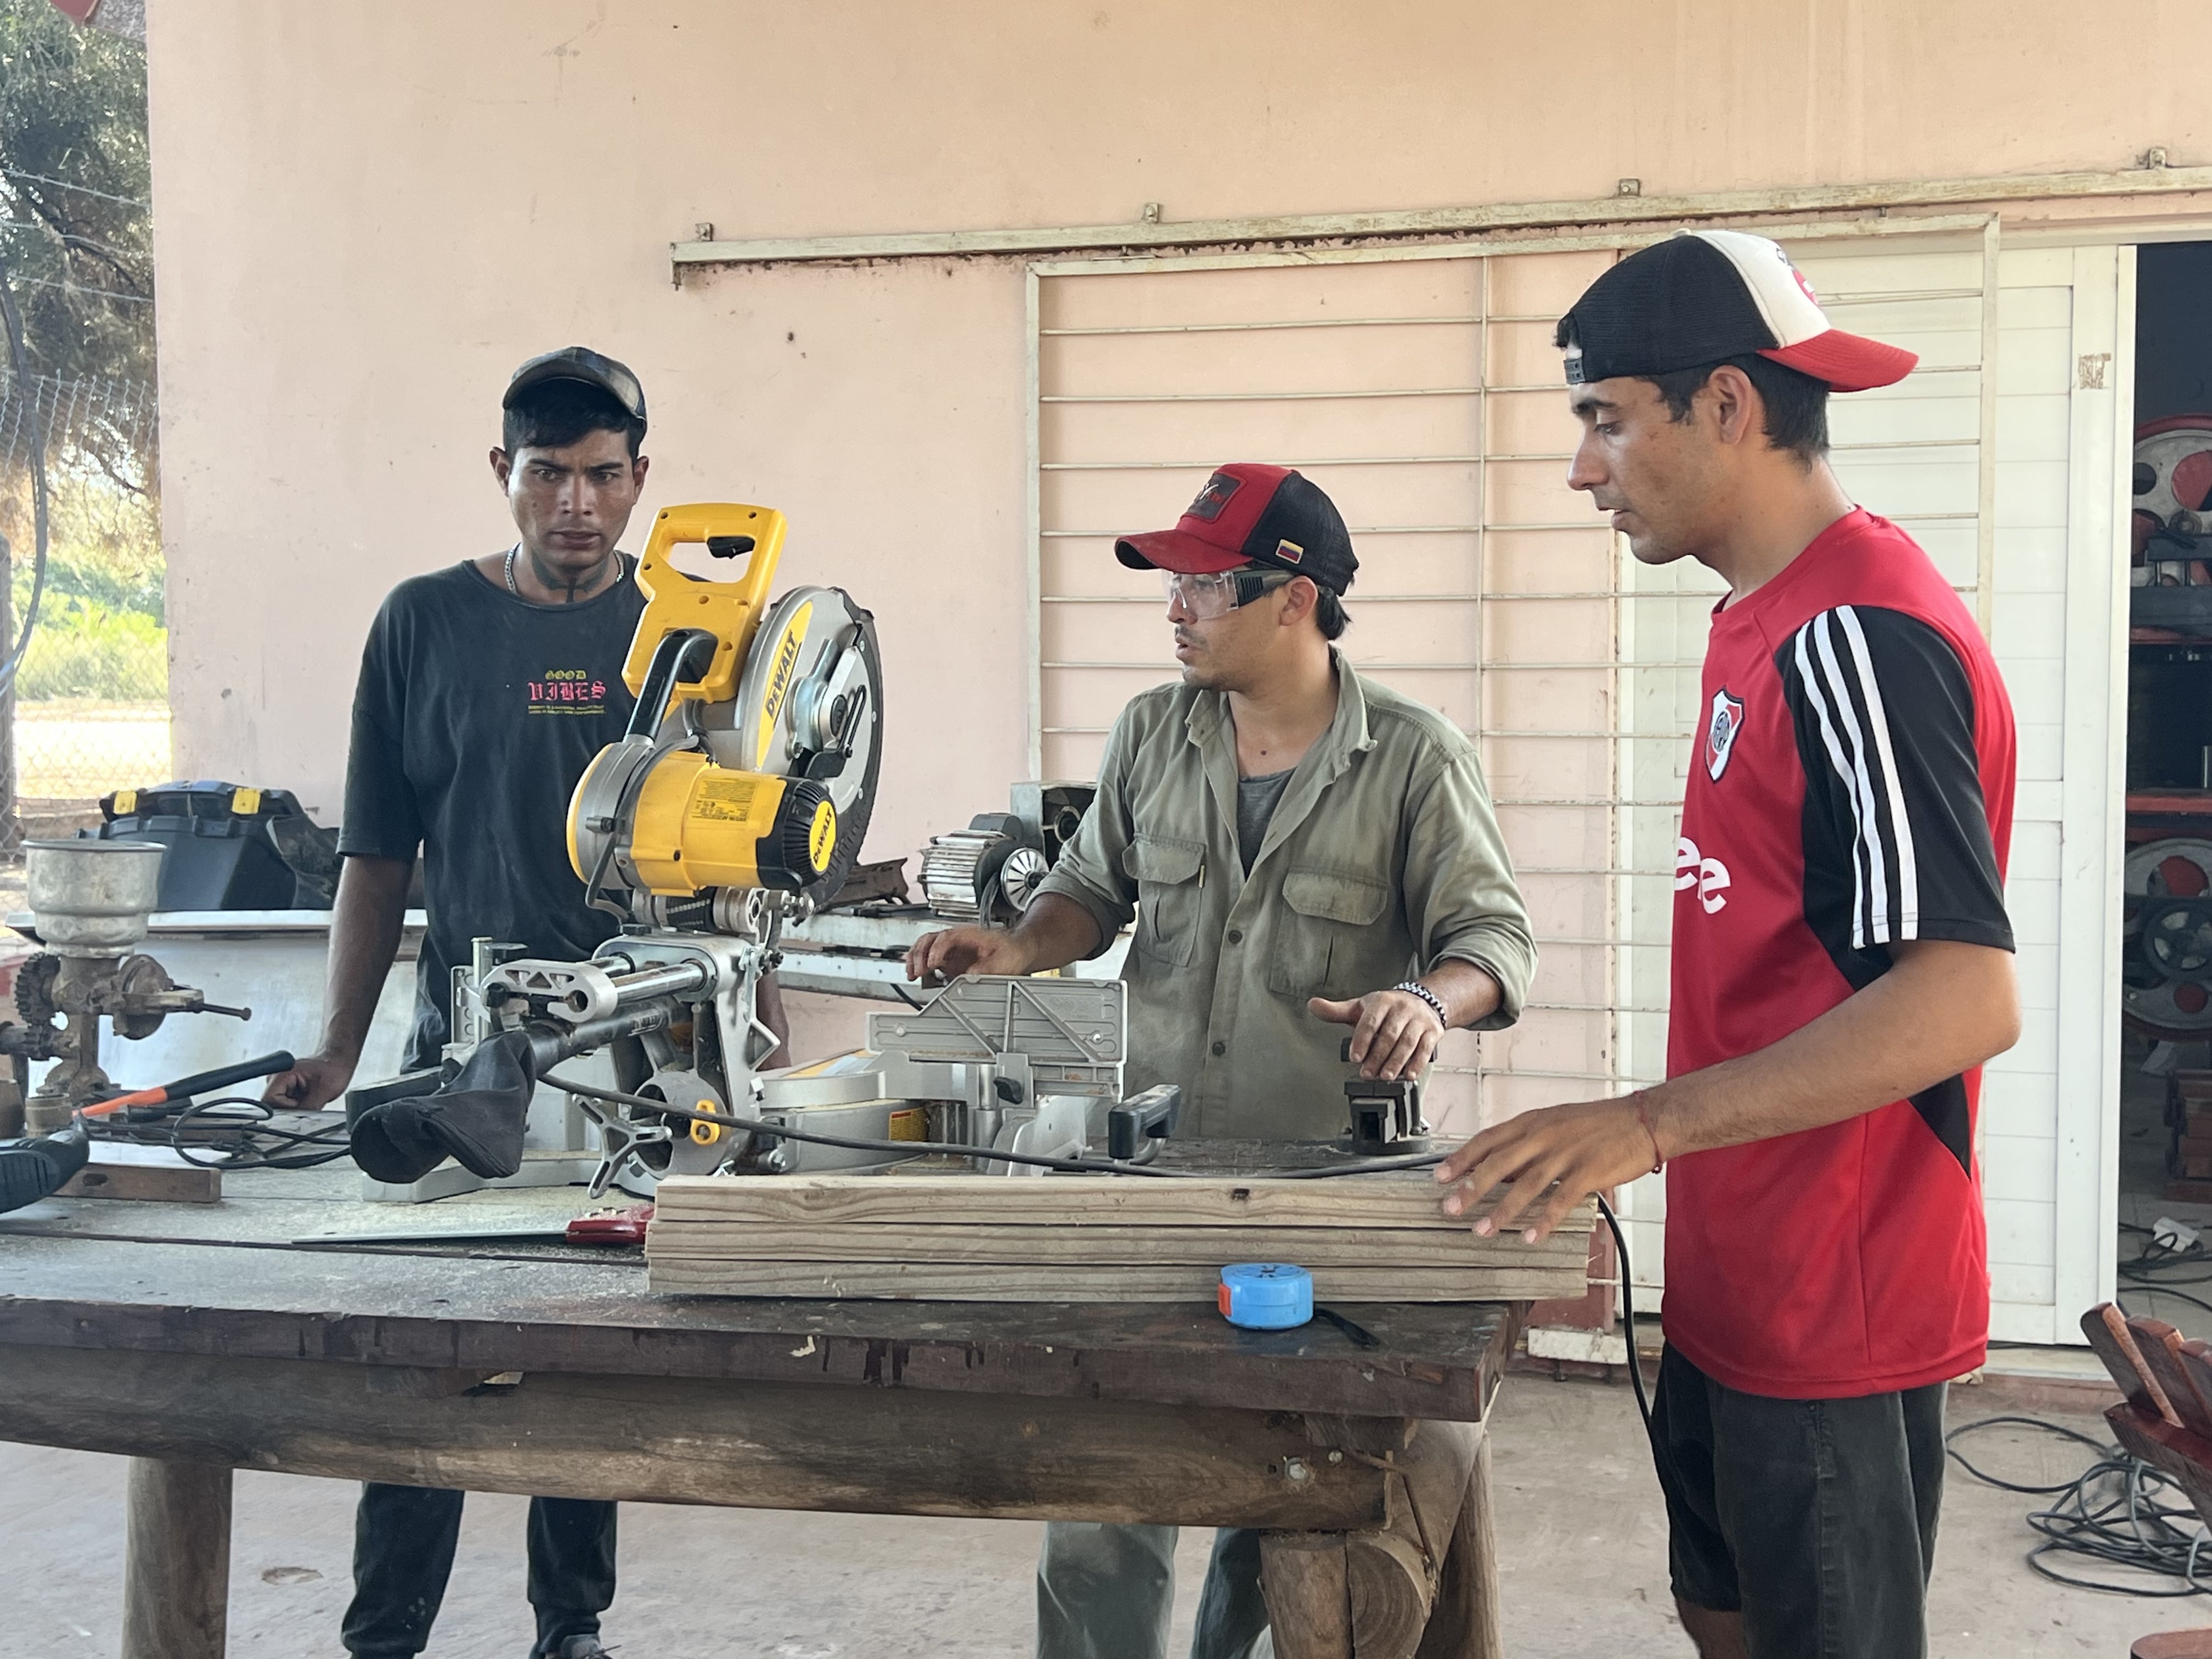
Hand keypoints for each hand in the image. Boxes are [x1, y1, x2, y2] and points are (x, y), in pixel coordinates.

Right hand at [263, 1050, 357, 1111]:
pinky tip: (308, 1097)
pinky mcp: (286, 1089)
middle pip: (273, 1105)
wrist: (338, 1062)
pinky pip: (287, 1105)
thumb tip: (300, 1121)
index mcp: (281, 1074)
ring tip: (310, 1095)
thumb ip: (309, 1107)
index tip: (302, 1103)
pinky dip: (298, 1105)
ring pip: (280, 1107)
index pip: (270, 1100)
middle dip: (292, 1108)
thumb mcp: (326, 1090)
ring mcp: (280, 1084)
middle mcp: (276, 1078)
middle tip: (309, 1099)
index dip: (286, 1107)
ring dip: (296, 1107)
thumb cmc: (334, 1069)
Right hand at [905, 926, 1032, 984]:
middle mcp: (956, 938)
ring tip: (912, 973)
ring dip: (915, 958)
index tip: (931, 964)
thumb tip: (969, 976)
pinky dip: (918, 963)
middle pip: (930, 939)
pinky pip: (927, 957)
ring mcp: (951, 948)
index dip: (936, 950)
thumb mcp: (1003, 961)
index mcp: (969, 934)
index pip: (946, 937)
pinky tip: (915, 973)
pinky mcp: (949, 958)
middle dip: (920, 955)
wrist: (1017, 949)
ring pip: (925, 945)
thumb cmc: (1011, 951)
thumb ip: (986, 969)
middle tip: (917, 972)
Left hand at [1308, 988, 1444, 1079]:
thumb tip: (1313, 1005)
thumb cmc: (1387, 1009)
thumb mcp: (1361, 1007)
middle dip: (1377, 1057)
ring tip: (1385, 1077)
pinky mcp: (1433, 1031)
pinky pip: (1426, 1048)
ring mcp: (1419, 1020)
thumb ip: (1337, 1011)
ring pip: (1407, 1042)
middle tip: (1368, 1074)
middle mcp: (1402, 1008)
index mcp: (1382, 1001)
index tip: (1355, 1057)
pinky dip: (1417, 1063)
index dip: (1362, 1040)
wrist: (1423, 1000)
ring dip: (1396, 1062)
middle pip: (1389, 1035)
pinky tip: (1408, 1075)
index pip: (1370, 1021)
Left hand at [1432, 1095, 1654, 1242]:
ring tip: (1481, 1230)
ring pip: (1524, 1185)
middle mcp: (1544, 1135)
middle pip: (1498, 1163)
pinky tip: (1530, 1237)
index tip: (1440, 1176)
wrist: (1643, 1120)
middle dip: (1470, 1187)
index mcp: (1534, 1121)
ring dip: (1501, 1211)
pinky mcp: (1588, 1172)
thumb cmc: (1600, 1123)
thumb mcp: (1557, 1122)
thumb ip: (1529, 1143)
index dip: (1462, 1158)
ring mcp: (1565, 1154)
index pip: (1488, 1139)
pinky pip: (1560, 1200)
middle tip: (1450, 1207)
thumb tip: (1502, 1167)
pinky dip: (1543, 1221)